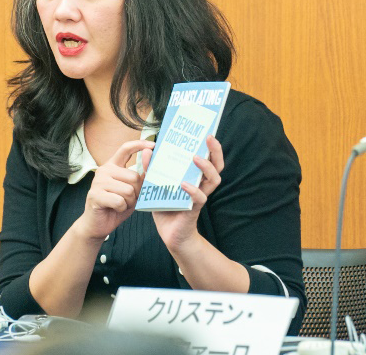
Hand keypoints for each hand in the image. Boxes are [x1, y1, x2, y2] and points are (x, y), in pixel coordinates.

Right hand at [74, 139, 155, 240]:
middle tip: (127, 200)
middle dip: (136, 193)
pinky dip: (121, 208)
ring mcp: (98, 181)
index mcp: (112, 165)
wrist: (97, 224)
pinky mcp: (95, 195)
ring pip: (128, 190)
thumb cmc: (116, 206)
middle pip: (134, 177)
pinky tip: (114, 209)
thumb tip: (151, 158)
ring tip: (120, 205)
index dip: (140, 145)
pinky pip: (119, 201)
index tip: (153, 145)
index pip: (125, 148)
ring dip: (129, 202)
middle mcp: (104, 170)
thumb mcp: (132, 190)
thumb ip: (140, 177)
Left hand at [152, 135, 224, 251]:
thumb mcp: (156, 184)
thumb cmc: (166, 207)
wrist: (170, 234)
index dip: (211, 146)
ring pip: (213, 180)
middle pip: (217, 166)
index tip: (207, 131)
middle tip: (209, 138)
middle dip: (215, 151)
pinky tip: (184, 184)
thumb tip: (147, 150)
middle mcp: (201, 185)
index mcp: (195, 177)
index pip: (208, 158)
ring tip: (195, 158)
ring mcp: (199, 197)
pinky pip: (198, 199)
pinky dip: (193, 190)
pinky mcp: (193, 209)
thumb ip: (152, 168)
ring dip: (205, 167)